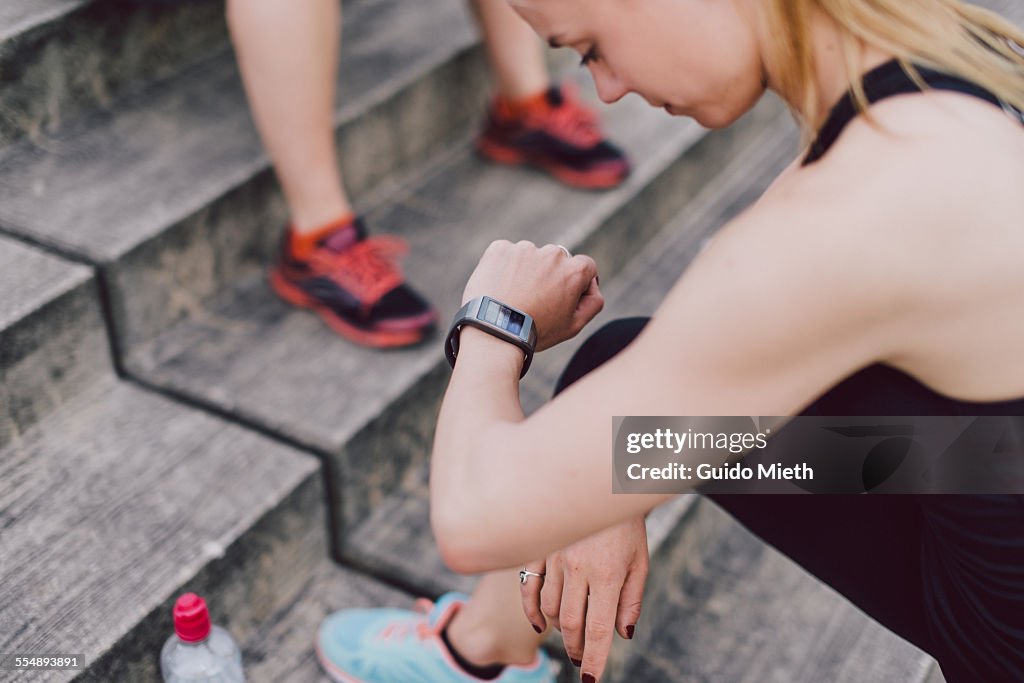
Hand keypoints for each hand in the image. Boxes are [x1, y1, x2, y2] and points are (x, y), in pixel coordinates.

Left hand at [462, 240, 603, 350]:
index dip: (577, 283)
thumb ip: (593, 302)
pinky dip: (504, 268)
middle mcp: (552, 253)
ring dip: (526, 272)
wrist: (493, 331)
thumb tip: (593, 284)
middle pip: (556, 261)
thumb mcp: (573, 326)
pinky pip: (507, 256)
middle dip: (549, 276)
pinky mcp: (500, 248)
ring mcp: (524, 248)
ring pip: (530, 258)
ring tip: (514, 297)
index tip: (562, 297)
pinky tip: (500, 289)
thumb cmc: (536, 331)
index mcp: (574, 270)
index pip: (585, 266)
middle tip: (534, 301)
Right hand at [519, 516, 648, 681]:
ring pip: (550, 608)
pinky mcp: (540, 547)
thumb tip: (622, 635)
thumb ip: (631, 600)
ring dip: (560, 628)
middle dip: (576, 648)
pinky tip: (540, 623)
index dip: (593, 659)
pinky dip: (532, 609)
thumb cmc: (626, 524)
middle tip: (580, 658)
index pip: (597, 629)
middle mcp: (578, 568)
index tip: (589, 679)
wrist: (605, 482)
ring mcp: (555, 557)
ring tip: (570, 634)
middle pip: (571, 623)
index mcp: (607, 574)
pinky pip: (529, 586)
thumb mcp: (640, 561)